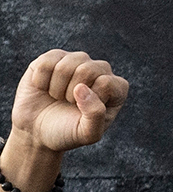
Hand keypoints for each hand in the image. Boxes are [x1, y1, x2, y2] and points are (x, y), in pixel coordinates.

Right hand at [10, 51, 127, 154]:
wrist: (36, 131)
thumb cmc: (67, 132)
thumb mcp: (87, 134)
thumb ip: (95, 115)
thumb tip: (81, 88)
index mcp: (116, 88)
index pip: (107, 83)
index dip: (90, 100)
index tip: (83, 111)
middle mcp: (99, 70)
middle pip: (87, 70)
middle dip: (71, 93)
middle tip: (68, 103)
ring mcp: (76, 61)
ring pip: (66, 65)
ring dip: (56, 88)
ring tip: (57, 96)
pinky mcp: (53, 57)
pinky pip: (45, 63)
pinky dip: (41, 81)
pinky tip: (44, 88)